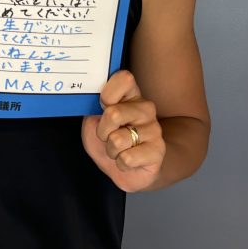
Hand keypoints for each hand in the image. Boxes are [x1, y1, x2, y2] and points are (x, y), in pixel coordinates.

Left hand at [81, 69, 165, 191]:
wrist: (129, 170)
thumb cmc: (110, 141)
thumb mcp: (93, 123)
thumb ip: (92, 109)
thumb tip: (89, 99)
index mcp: (131, 95)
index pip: (124, 78)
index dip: (107, 94)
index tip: (103, 106)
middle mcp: (145, 108)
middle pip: (113, 113)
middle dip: (102, 132)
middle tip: (107, 136)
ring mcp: (154, 129)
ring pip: (117, 140)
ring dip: (111, 150)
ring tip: (119, 150)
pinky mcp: (158, 150)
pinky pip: (127, 158)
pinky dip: (121, 164)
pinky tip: (128, 161)